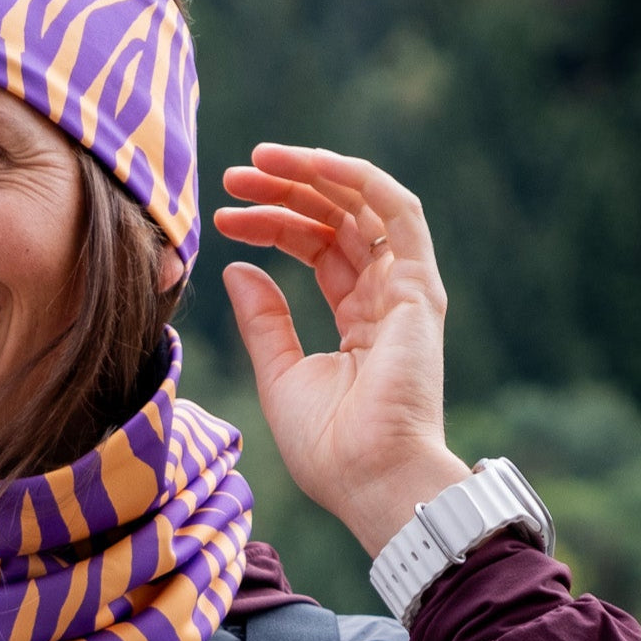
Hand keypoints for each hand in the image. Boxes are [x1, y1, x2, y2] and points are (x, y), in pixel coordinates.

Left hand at [215, 144, 467, 555]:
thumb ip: (263, 320)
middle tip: (233, 175)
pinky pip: (397, 212)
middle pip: (337, 220)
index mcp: (357, 320)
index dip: (271, 224)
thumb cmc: (329, 447)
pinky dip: (357, 179)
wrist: (369, 479)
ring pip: (363, 206)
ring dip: (313, 174)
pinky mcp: (418, 288)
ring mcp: (406, 290)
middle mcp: (385, 297)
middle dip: (285, 190)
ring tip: (259, 161)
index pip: (316, 248)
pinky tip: (310, 163)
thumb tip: (236, 268)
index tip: (223, 217)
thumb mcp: (279, 373)